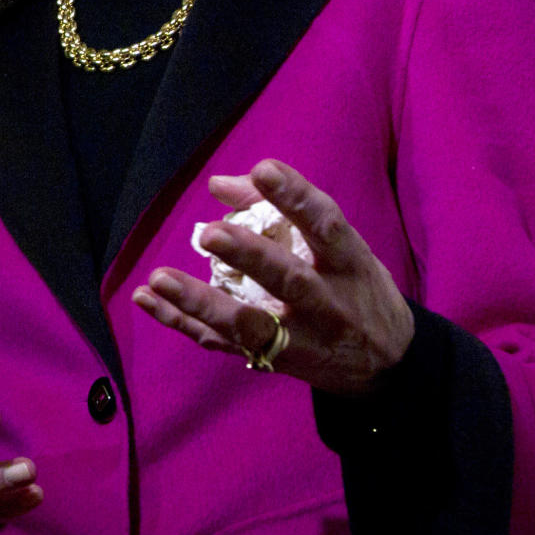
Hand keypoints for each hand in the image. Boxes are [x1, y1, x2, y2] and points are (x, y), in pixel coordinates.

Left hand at [132, 160, 414, 395]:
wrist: (387, 366)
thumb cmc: (356, 287)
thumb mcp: (342, 247)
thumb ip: (284, 209)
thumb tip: (219, 184)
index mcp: (348, 263)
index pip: (326, 224)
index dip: (297, 196)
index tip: (265, 169)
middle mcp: (328, 302)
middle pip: (288, 279)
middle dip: (249, 256)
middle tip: (211, 233)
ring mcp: (300, 338)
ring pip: (248, 324)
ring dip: (201, 302)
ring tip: (160, 279)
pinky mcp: (273, 360)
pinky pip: (222, 343)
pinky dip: (182, 322)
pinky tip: (147, 299)